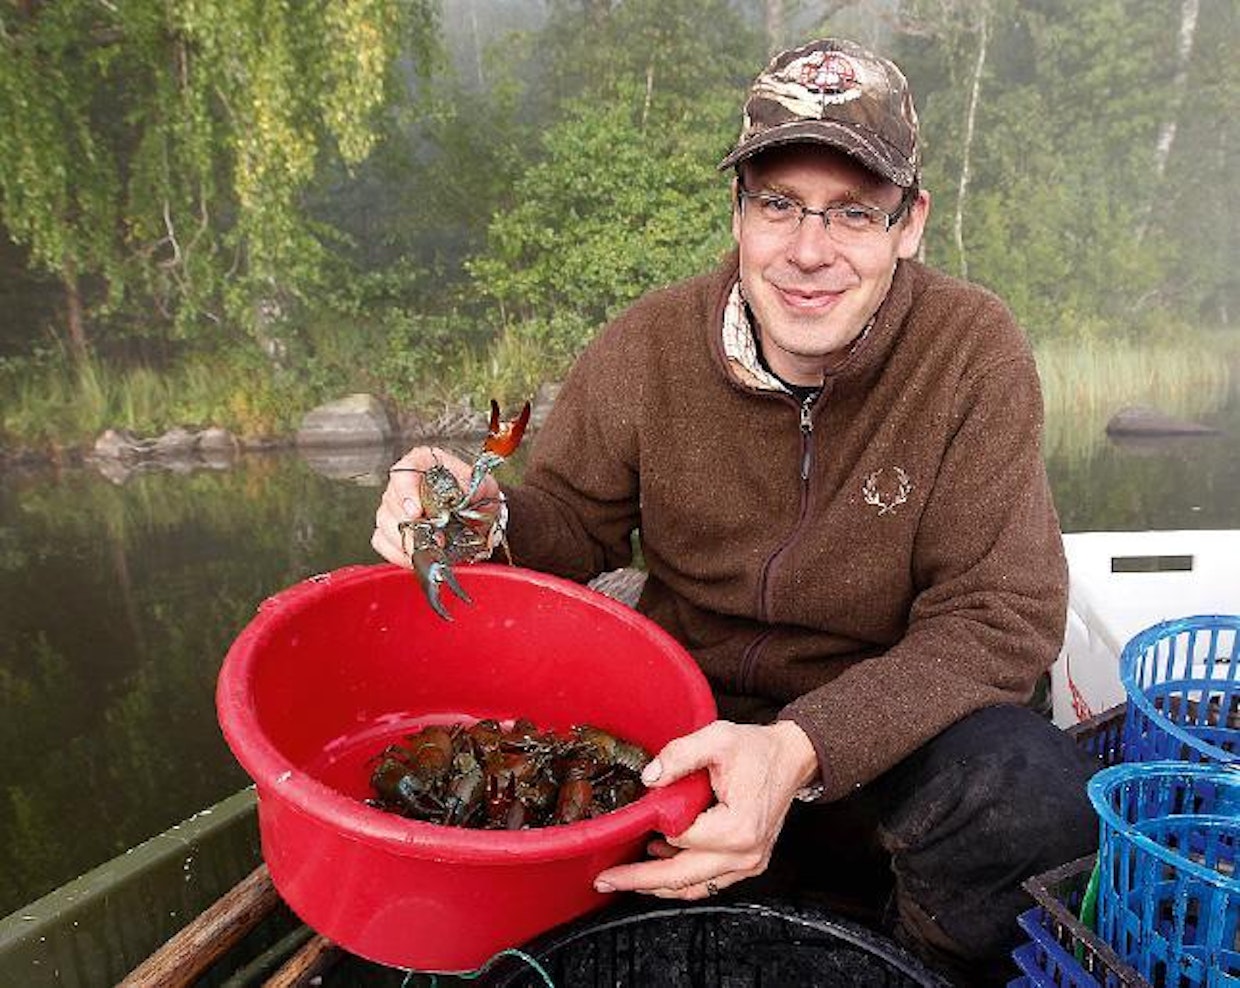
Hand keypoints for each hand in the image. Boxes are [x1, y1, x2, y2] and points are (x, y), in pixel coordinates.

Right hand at [370, 446, 499, 566]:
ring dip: (407, 540)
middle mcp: (404, 482)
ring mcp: (393, 505)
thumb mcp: (483, 486)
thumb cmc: (476, 497)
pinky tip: (415, 557)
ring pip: (385, 522)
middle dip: (412, 525)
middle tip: (433, 538)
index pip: (404, 471)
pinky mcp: (389, 528)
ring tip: (429, 549)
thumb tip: (465, 495)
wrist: (479, 517)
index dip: (406, 492)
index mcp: (423, 463)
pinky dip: (397, 553)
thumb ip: (475, 487)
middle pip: (392, 501)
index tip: (416, 512)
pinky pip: (382, 541)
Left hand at [593, 719, 818, 899]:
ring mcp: (748, 864)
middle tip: (604, 880)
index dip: (657, 825)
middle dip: (639, 880)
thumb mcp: (716, 738)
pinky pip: (708, 881)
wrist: (791, 758)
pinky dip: (680, 878)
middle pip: (682, 877)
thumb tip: (649, 777)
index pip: (681, 838)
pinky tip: (658, 862)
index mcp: (738, 827)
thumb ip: (679, 755)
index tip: (637, 817)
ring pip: (693, 887)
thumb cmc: (757, 749)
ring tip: (623, 877)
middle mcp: (746, 854)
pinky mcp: (747, 864)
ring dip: (657, 884)